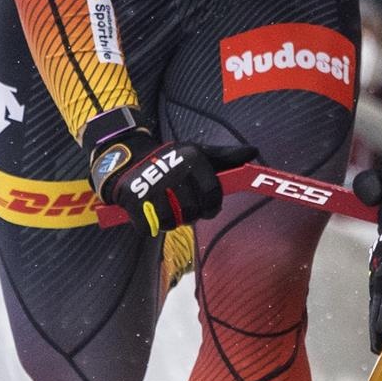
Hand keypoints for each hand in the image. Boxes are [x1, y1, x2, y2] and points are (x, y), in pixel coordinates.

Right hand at [85, 109, 255, 235]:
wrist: (128, 160)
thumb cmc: (171, 160)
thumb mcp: (198, 152)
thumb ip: (226, 155)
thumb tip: (253, 151)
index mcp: (192, 159)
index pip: (213, 195)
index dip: (213, 205)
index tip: (207, 205)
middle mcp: (174, 172)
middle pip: (194, 212)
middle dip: (191, 213)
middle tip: (184, 205)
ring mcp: (153, 188)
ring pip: (174, 222)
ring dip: (172, 219)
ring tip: (167, 205)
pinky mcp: (135, 203)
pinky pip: (152, 228)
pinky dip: (152, 225)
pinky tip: (150, 211)